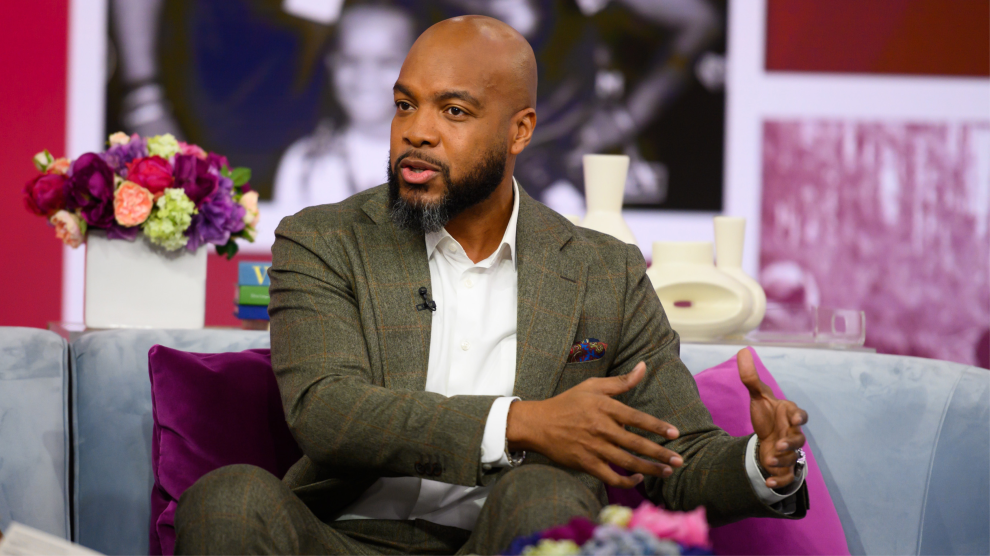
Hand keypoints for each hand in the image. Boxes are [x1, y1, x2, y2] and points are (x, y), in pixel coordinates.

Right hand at [506, 362, 682, 487]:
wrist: (538, 424)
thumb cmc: (567, 403)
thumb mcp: (593, 386)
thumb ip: (621, 381)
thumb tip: (643, 366)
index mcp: (604, 408)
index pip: (637, 418)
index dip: (658, 427)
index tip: (675, 434)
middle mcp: (601, 428)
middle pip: (636, 444)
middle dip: (660, 454)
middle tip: (679, 460)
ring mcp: (593, 448)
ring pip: (627, 462)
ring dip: (650, 469)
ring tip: (667, 472)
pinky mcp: (585, 463)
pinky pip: (610, 477)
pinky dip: (626, 481)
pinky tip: (638, 479)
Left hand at [737, 348, 808, 488]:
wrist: (766, 437)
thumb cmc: (766, 415)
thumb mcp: (757, 396)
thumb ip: (750, 377)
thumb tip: (742, 350)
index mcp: (788, 415)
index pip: (799, 414)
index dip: (799, 415)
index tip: (796, 417)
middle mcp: (791, 433)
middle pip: (799, 439)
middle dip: (790, 442)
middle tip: (778, 444)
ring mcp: (789, 451)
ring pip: (793, 458)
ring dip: (783, 460)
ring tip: (769, 459)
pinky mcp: (783, 467)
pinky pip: (787, 477)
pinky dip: (779, 481)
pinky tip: (768, 482)